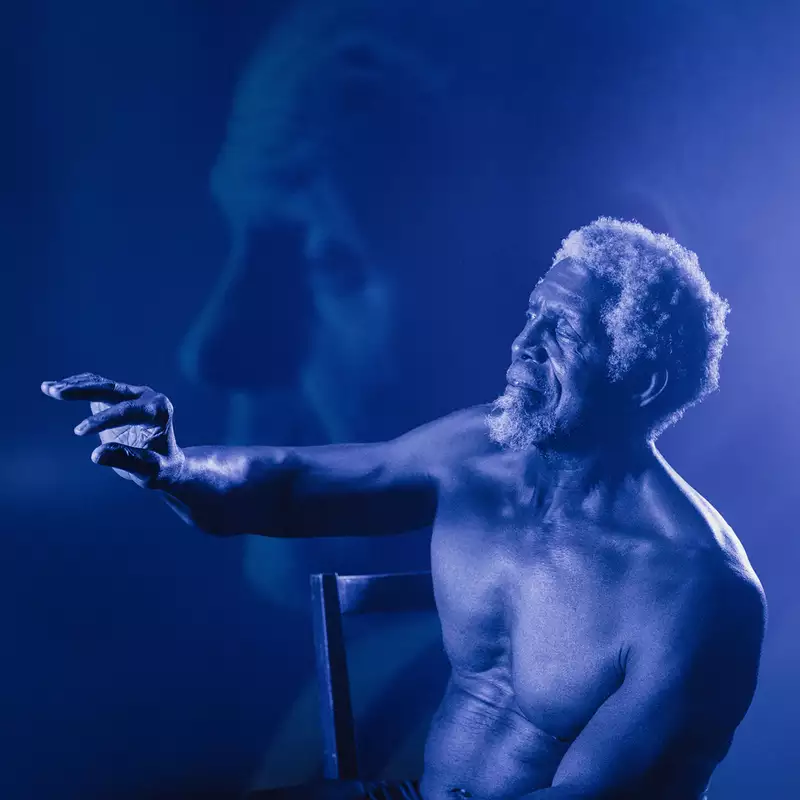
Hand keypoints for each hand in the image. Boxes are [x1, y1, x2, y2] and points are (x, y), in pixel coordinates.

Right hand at [41, 372, 184, 488]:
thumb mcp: (149, 471)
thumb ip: (128, 461)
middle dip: (84, 390)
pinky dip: (75, 386)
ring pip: (101, 385)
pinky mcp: (118, 397)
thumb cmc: (160, 469)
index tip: (79, 432)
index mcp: (159, 411)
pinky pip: (96, 386)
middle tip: (58, 392)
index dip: (103, 420)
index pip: (128, 411)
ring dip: (74, 386)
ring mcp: (133, 394)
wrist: (166, 462)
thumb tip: (97, 455)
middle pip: (113, 390)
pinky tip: (52, 387)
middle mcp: (148, 397)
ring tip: (48, 388)